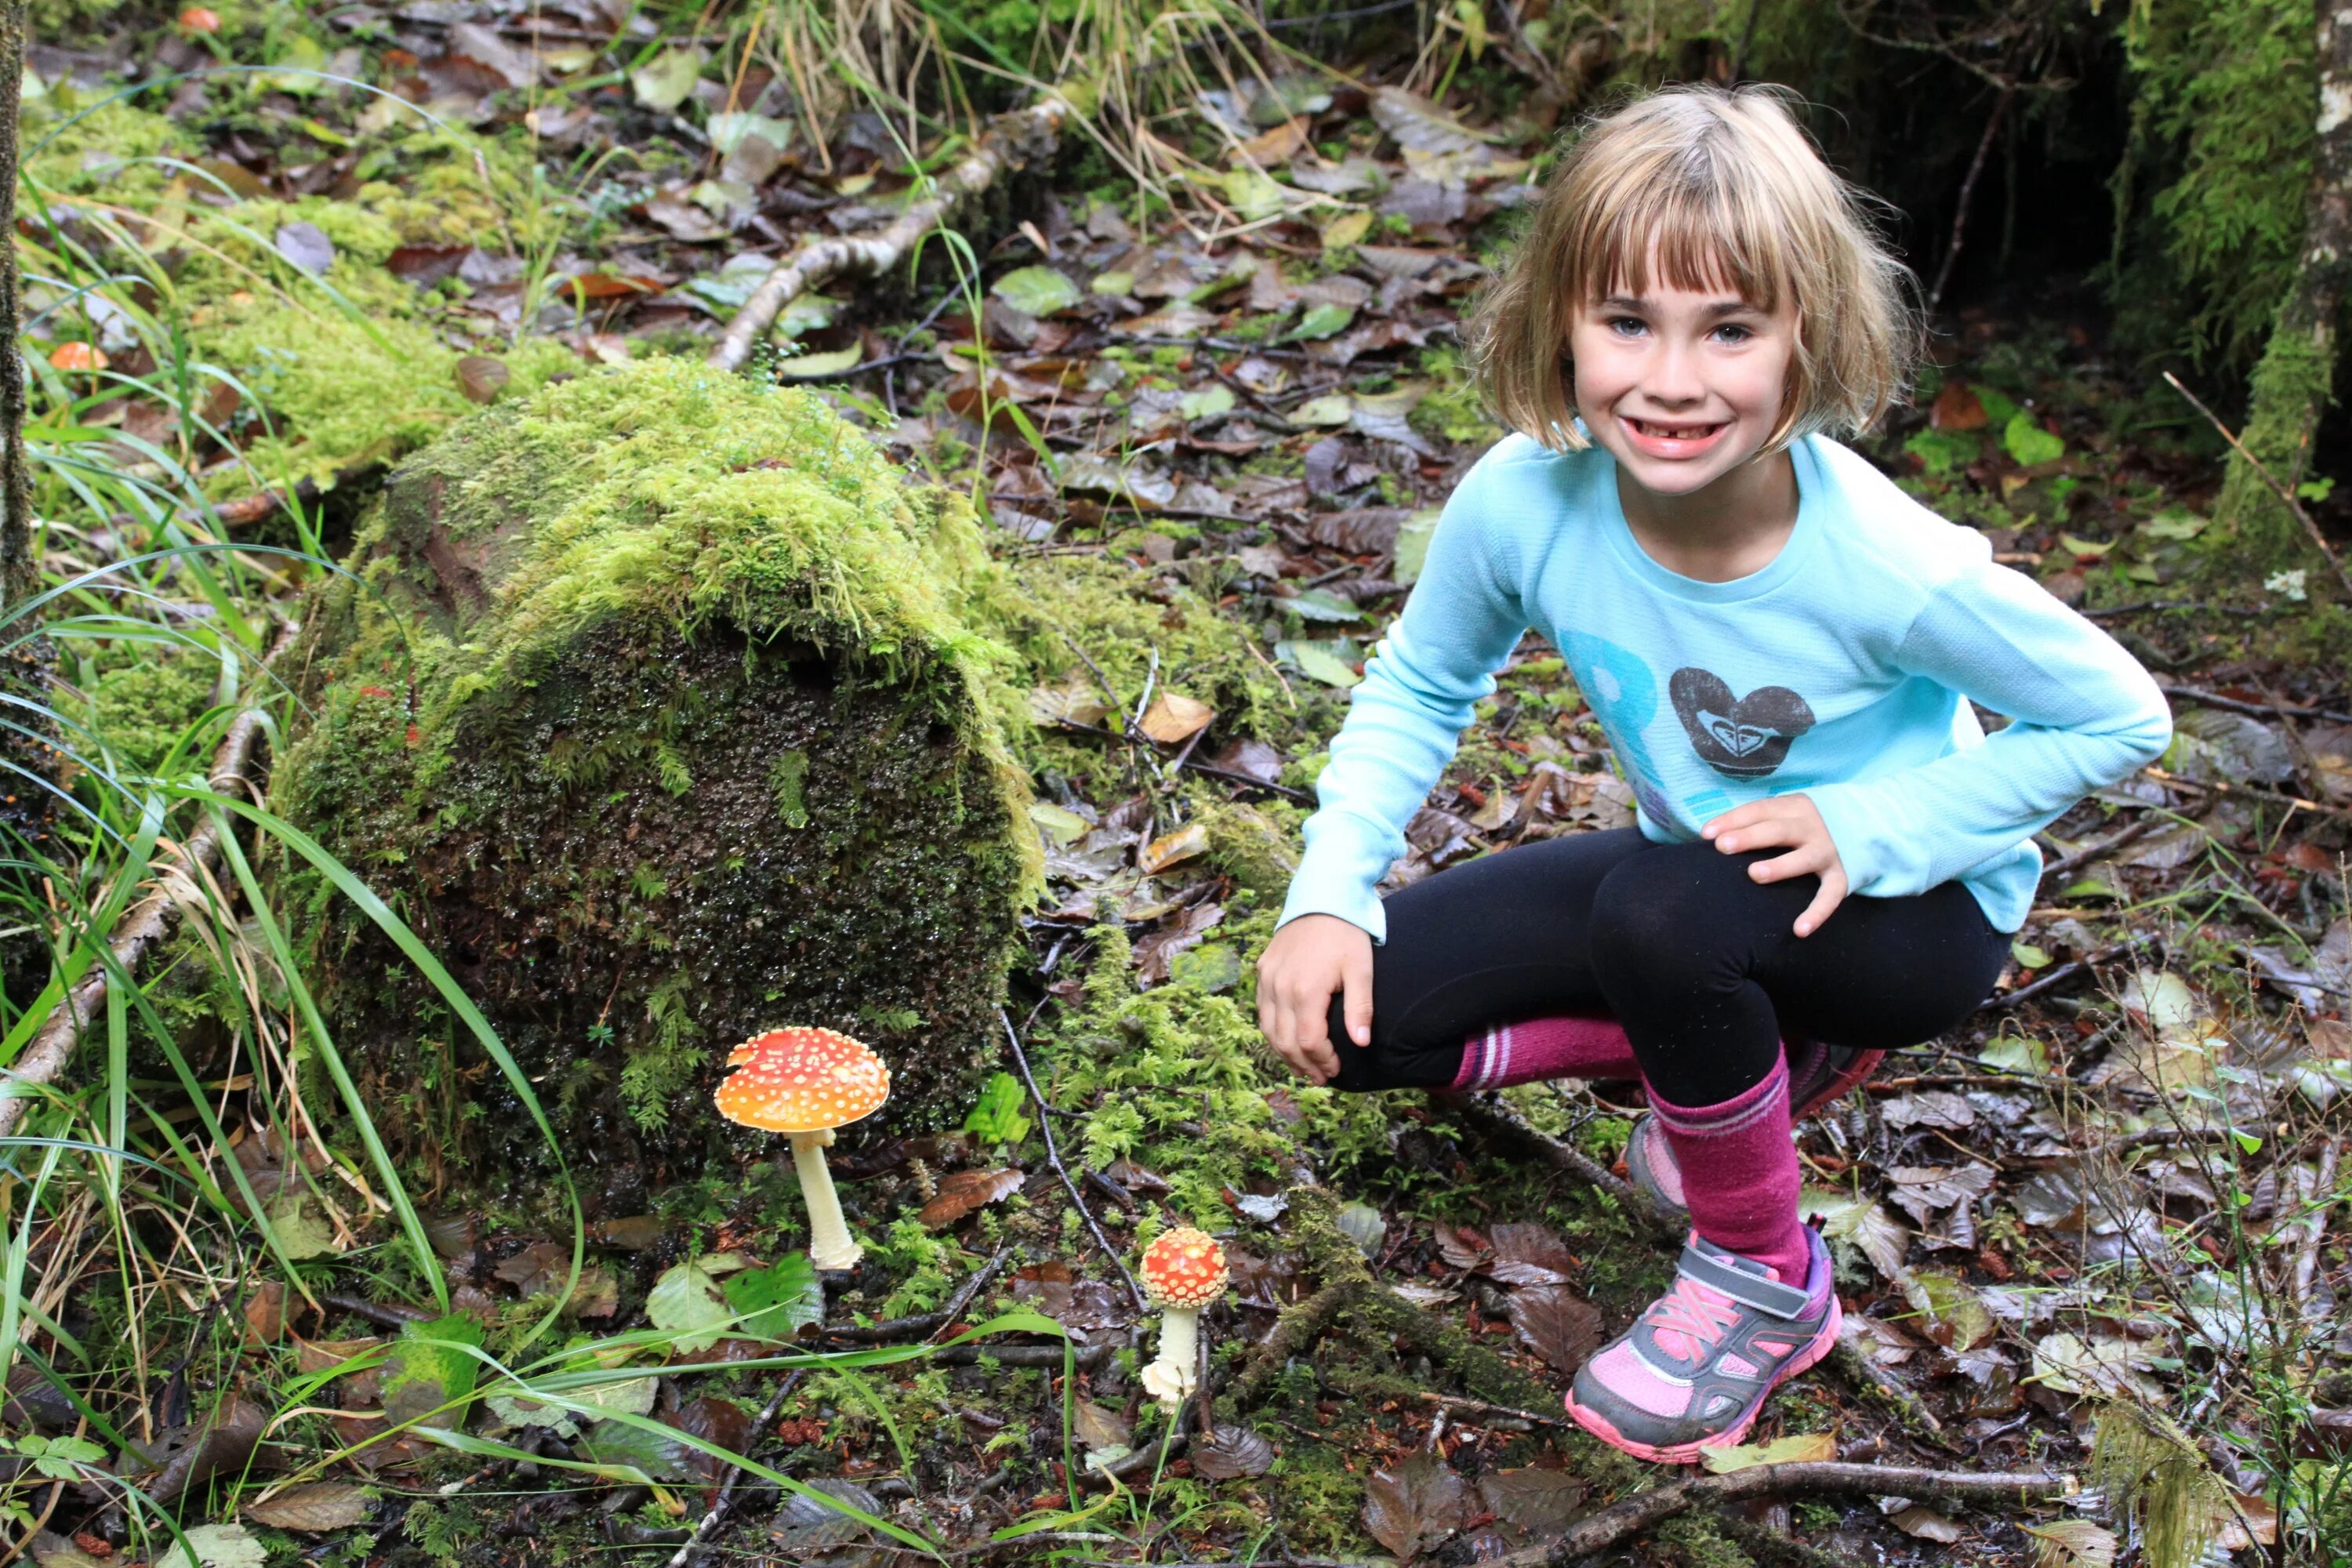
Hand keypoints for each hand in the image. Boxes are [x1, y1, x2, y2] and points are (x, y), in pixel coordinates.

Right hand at [1254, 913, 1374, 1085]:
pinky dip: (1273, 1032)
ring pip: (1268, 1030)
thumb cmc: (1345, 934)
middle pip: (1284, 1042)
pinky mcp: (1262, 971)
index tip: (1336, 1070)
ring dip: (1285, 1054)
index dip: (1321, 1061)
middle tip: (1320, 1078)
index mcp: (1305, 990)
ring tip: (1303, 1067)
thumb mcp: (1361, 970)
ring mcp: (1267, 979)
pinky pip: (1262, 1011)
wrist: (1321, 898)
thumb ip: (1360, 1008)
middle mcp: (1279, 988)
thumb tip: (1361, 1043)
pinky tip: (1287, 1040)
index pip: (1307, 1041)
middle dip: (1303, 1065)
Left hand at [1700, 794, 1848, 937]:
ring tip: (1755, 874)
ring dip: (1780, 866)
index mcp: (1795, 807)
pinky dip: (1817, 913)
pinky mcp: (1843, 875)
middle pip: (1778, 830)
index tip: (1706, 833)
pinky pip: (1830, 896)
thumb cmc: (1811, 823)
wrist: (1870, 823)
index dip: (1733, 819)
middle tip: (1723, 847)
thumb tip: (1714, 834)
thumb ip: (1759, 821)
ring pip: (1803, 858)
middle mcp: (1813, 827)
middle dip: (1750, 836)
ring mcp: (1829, 851)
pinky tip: (1799, 930)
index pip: (1760, 810)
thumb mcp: (1789, 812)